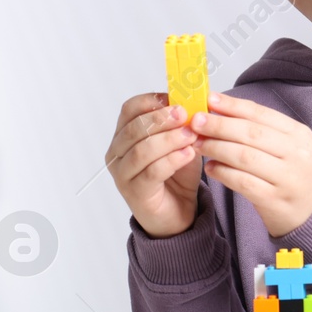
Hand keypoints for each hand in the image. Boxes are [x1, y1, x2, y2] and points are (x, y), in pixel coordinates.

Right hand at [106, 93, 202, 238]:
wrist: (178, 213)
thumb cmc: (176, 175)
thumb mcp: (181, 142)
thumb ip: (182, 123)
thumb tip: (194, 99)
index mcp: (124, 135)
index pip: (130, 109)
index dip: (151, 100)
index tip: (175, 98)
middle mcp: (117, 153)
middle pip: (134, 128)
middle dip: (162, 118)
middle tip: (185, 114)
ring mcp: (123, 174)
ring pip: (142, 149)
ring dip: (169, 139)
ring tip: (191, 135)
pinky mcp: (135, 192)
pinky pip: (152, 171)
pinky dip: (172, 159)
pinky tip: (188, 154)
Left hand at [190, 91, 311, 237]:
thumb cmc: (294, 176)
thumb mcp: (289, 147)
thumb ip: (260, 130)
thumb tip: (220, 110)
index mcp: (299, 134)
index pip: (261, 114)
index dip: (233, 105)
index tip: (209, 99)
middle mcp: (296, 154)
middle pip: (251, 133)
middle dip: (219, 125)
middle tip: (196, 122)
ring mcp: (286, 178)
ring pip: (244, 156)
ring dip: (217, 148)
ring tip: (199, 145)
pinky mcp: (274, 199)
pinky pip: (242, 182)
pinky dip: (223, 173)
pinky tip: (211, 168)